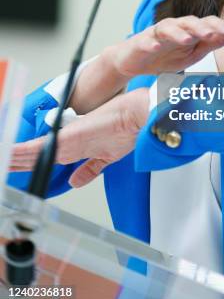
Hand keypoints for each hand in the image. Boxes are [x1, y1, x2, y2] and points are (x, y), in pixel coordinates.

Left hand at [10, 88, 149, 187]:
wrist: (135, 116)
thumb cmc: (126, 129)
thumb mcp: (106, 156)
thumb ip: (89, 169)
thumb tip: (75, 182)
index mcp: (75, 147)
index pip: (45, 156)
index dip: (29, 162)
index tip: (17, 166)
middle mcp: (66, 143)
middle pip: (33, 155)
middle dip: (17, 161)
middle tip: (3, 162)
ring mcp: (64, 140)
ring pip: (29, 152)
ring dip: (13, 158)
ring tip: (2, 159)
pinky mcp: (63, 137)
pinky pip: (34, 148)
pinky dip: (19, 153)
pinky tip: (8, 154)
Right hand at [108, 14, 223, 76]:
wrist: (136, 61)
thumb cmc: (167, 55)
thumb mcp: (194, 52)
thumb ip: (213, 41)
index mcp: (189, 30)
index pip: (206, 23)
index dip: (218, 25)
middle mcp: (175, 27)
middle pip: (189, 22)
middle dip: (201, 27)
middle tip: (212, 34)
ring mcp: (157, 34)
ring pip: (168, 28)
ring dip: (178, 33)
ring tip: (188, 40)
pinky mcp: (140, 42)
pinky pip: (145, 41)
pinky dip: (150, 43)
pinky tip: (155, 47)